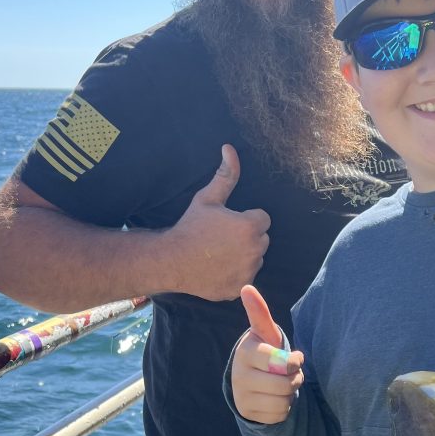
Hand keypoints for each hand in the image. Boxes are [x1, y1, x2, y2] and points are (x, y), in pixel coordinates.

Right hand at [169, 145, 270, 300]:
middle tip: (222, 238)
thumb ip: (226, 175)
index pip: (262, 219)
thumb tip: (229, 148)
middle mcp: (255, 250)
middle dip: (247, 237)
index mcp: (251, 226)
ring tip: (220, 253)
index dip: (245, 219)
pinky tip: (218, 268)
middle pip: (261, 239)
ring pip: (255, 259)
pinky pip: (246, 277)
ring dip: (244, 256)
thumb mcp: (207, 198)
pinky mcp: (241, 287)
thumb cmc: (190, 226)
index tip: (227, 223)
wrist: (172, 260)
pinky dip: (236, 274)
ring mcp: (249, 271)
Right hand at [231, 286, 304, 423]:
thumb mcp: (266, 334)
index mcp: (246, 352)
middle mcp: (239, 374)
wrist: (251, 380)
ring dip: (290, 395)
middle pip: (284, 384)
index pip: (280, 362)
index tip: (295, 359)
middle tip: (291, 375)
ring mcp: (241, 396)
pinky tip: (275, 399)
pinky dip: (283, 410)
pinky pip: (278, 416)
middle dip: (295, 380)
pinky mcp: (247, 413)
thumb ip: (260, 314)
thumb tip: (246, 287)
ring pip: (282, 402)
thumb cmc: (265, 353)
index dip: (295, 362)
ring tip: (283, 386)